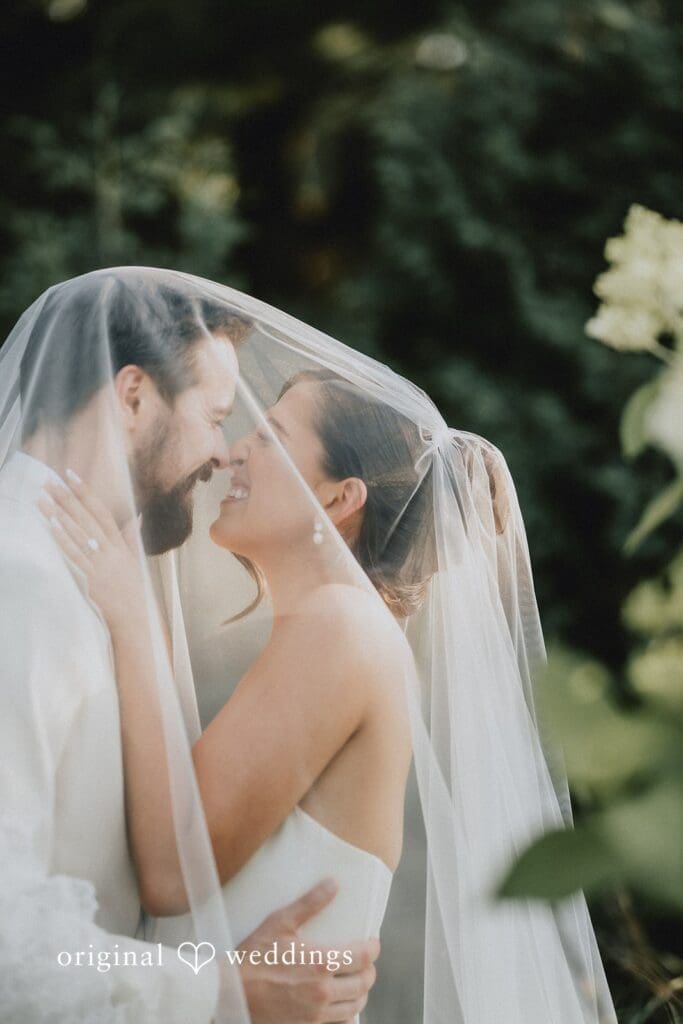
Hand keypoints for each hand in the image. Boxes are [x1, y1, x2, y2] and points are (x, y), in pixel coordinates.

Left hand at [38, 470, 143, 631]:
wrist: (133, 615)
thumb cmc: (133, 588)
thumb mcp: (135, 559)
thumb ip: (132, 537)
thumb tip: (138, 516)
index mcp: (120, 543)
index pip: (102, 511)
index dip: (87, 493)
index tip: (72, 475)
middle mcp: (110, 549)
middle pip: (86, 518)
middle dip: (67, 498)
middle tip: (50, 482)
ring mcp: (100, 562)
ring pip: (77, 533)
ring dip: (59, 514)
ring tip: (43, 498)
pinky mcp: (91, 576)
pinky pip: (75, 554)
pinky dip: (64, 539)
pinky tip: (52, 525)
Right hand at [234, 879, 378, 1023]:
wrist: (230, 994)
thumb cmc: (253, 957)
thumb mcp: (279, 923)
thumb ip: (309, 903)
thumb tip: (334, 884)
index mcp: (320, 963)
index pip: (363, 957)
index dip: (373, 948)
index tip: (372, 942)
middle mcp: (323, 992)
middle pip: (363, 983)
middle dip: (369, 970)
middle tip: (365, 961)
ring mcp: (316, 1015)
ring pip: (354, 1006)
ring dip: (360, 993)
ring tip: (356, 981)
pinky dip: (345, 1014)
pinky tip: (340, 1005)